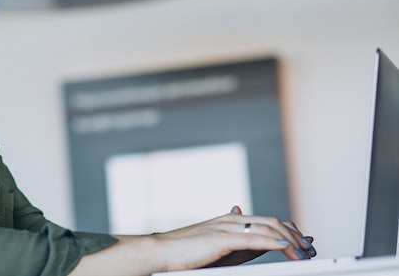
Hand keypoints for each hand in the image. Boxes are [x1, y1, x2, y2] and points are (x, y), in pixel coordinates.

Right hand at [151, 205, 315, 271]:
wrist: (160, 252)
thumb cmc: (185, 252)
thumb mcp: (218, 246)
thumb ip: (240, 241)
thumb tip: (257, 234)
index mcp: (232, 220)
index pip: (269, 221)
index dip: (290, 231)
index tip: (306, 244)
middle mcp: (232, 219)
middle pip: (274, 222)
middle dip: (296, 236)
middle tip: (311, 250)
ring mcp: (227, 227)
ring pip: (268, 228)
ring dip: (291, 241)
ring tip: (305, 254)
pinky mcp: (222, 239)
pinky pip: (255, 239)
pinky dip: (274, 243)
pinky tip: (287, 250)